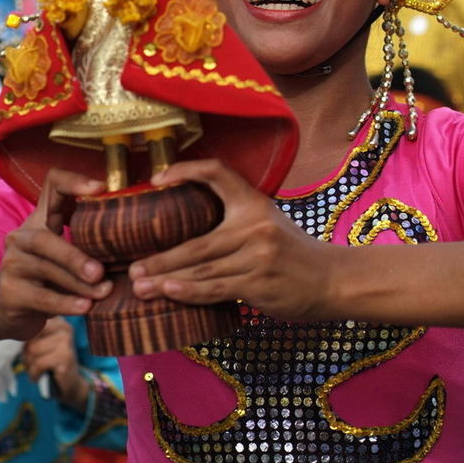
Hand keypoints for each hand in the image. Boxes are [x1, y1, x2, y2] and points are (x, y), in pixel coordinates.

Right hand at [0, 169, 110, 341]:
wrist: (13, 309)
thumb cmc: (53, 276)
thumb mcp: (70, 254)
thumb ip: (93, 242)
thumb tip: (138, 239)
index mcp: (41, 219)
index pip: (52, 185)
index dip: (73, 181)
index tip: (101, 188)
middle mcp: (21, 237)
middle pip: (43, 238)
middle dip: (75, 255)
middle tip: (101, 271)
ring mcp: (11, 265)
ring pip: (45, 270)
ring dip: (78, 284)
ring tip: (103, 292)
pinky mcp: (9, 293)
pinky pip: (40, 298)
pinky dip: (65, 303)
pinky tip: (85, 308)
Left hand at [22, 316, 89, 412]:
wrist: (69, 383)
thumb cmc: (51, 362)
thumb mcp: (42, 342)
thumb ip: (33, 331)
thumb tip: (15, 328)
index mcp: (58, 321)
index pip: (32, 322)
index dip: (26, 338)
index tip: (32, 350)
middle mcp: (65, 328)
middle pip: (30, 337)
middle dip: (27, 353)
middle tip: (34, 362)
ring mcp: (67, 342)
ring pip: (32, 350)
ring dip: (30, 365)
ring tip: (37, 369)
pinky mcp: (65, 358)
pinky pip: (39, 363)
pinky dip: (34, 374)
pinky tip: (39, 376)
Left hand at [128, 159, 333, 320]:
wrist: (332, 279)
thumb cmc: (293, 252)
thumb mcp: (269, 220)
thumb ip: (235, 219)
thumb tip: (184, 229)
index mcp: (254, 202)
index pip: (217, 172)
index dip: (186, 171)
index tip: (157, 181)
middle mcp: (255, 226)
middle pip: (196, 241)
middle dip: (159, 257)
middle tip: (131, 268)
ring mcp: (258, 257)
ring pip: (201, 269)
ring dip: (166, 279)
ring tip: (139, 286)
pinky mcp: (259, 284)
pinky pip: (215, 289)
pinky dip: (189, 292)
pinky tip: (169, 291)